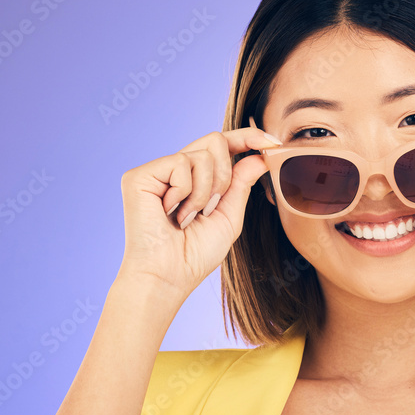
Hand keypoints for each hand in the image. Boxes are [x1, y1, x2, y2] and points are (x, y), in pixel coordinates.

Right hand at [118, 124, 281, 298]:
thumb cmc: (195, 254)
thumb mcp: (229, 216)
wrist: (169, 276)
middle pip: (215, 140)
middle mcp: (174, 170)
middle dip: (225, 175)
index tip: (274, 142)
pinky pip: (180, 163)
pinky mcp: (139, 176)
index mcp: (195, 178)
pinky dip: (186, 192)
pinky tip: (173, 213)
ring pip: (202, 153)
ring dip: (206, 191)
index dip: (248, 137)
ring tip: (190, 217)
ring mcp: (156, 171)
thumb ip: (241, 184)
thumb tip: (259, 155)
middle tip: (213, 207)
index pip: (223, 145)